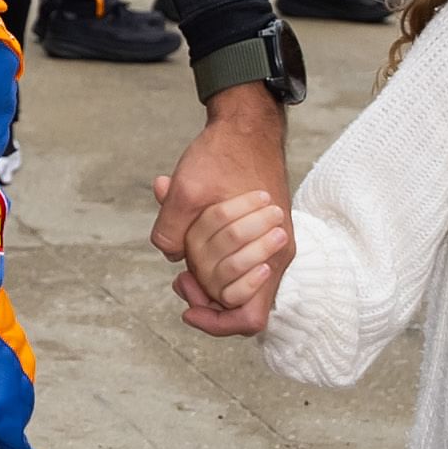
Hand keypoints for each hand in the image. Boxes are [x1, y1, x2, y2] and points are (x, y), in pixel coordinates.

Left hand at [149, 83, 292, 337]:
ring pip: (235, 285)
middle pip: (238, 305)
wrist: (247, 124)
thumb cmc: (224, 153)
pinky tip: (189, 241)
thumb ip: (172, 229)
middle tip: (181, 279)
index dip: (217, 323)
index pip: (249, 319)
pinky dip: (210, 259)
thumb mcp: (186, 189)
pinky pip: (235, 262)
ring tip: (182, 264)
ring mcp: (269, 245)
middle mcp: (275, 255)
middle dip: (205, 298)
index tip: (189, 308)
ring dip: (207, 278)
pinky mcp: (259, 235)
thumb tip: (172, 257)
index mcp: (270, 252)